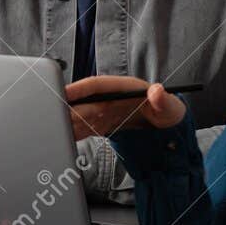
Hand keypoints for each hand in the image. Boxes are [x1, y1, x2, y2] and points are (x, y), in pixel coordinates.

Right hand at [65, 75, 185, 139]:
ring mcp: (102, 112)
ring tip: (55, 130)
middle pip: (83, 102)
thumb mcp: (170, 107)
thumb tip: (157, 91)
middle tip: (55, 117)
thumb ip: (163, 100)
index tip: (65, 93)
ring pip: (79, 116)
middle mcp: (108, 98)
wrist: (166, 127)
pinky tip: (63, 138)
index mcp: (122, 88)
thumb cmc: (168, 112)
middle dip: (68, 108)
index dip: (79, 89)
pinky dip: (73, 132)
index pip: (96, 86)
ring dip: (67, 122)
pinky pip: (83, 128)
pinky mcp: (100, 125)